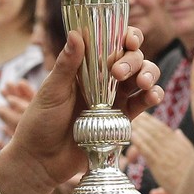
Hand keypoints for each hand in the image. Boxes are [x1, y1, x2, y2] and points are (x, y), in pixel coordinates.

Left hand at [0, 30, 161, 193]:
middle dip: (133, 59)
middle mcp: (103, 79)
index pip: (111, 43)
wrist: (42, 160)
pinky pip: (142, 104)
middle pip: (131, 58)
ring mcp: (114, 99)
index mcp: (85, 66)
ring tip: (143, 83)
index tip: (128, 39)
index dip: (125, 36)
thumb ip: (67, 64)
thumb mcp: (51, 90)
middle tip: (118, 72)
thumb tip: (76, 33)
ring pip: (142, 78)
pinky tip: (152, 96)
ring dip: (148, 74)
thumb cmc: (40, 122)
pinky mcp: (121, 120)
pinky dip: (153, 96)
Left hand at [128, 114, 193, 193]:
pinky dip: (138, 141)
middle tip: (130, 109)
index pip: (163, 128)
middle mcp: (172, 146)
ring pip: (149, 137)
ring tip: (128, 118)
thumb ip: (183, 142)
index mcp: (179, 143)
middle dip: (143, 119)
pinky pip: (147, 150)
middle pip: (154, 129)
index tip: (142, 113)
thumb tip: (177, 131)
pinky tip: (131, 134)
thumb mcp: (191, 156)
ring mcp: (165, 155)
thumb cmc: (192, 176)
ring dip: (138, 127)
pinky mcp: (159, 165)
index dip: (151, 119)